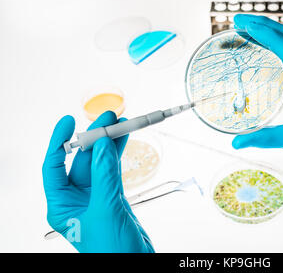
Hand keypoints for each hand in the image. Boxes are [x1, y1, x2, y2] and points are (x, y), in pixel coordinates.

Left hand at [43, 111, 153, 252]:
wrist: (136, 264)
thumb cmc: (112, 251)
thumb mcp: (105, 210)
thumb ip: (105, 176)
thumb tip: (101, 146)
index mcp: (61, 206)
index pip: (53, 167)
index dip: (59, 142)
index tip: (69, 122)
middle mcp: (76, 199)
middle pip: (81, 161)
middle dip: (93, 138)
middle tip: (107, 118)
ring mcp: (96, 197)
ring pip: (100, 163)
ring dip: (109, 144)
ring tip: (120, 124)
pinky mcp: (113, 197)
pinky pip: (114, 170)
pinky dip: (119, 155)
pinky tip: (124, 141)